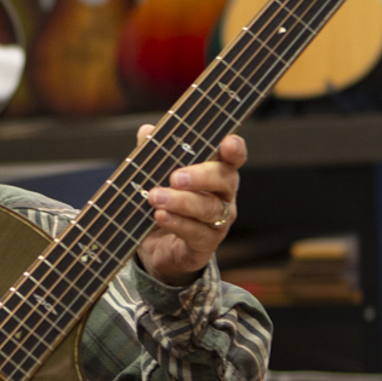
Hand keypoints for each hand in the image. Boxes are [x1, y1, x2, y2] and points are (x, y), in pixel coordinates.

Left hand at [137, 130, 245, 285]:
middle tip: (175, 177)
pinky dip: (178, 223)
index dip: (234, 150)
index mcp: (216, 174)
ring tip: (156, 197)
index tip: (227, 143)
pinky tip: (160, 216)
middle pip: (225, 180)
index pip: (233, 158)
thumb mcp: (156, 179)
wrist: (157, 249)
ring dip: (182, 202)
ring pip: (209, 208)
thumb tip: (147, 131)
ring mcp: (218, 223)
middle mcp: (223, 197)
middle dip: (202, 176)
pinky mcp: (205, 245)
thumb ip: (154, 156)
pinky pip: (197, 233)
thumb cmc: (164, 206)